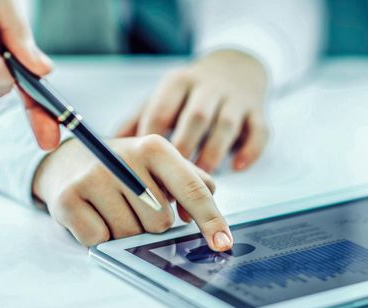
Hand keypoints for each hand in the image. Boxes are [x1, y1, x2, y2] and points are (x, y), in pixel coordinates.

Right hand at [32, 135, 233, 250]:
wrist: (67, 162)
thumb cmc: (125, 168)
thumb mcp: (161, 164)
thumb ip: (192, 183)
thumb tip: (194, 215)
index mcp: (155, 147)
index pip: (192, 190)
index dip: (211, 220)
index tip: (223, 243)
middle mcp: (124, 158)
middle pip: (160, 221)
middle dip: (152, 224)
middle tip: (135, 205)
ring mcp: (93, 178)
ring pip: (129, 234)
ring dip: (125, 231)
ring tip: (112, 207)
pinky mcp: (67, 199)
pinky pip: (99, 239)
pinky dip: (100, 236)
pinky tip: (94, 214)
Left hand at [117, 50, 268, 172]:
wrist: (238, 65)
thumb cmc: (192, 90)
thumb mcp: (164, 95)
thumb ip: (138, 118)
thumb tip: (108, 147)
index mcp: (178, 82)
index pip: (162, 110)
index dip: (152, 142)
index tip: (144, 170)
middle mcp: (208, 86)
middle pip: (196, 117)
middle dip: (183, 149)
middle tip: (171, 182)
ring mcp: (236, 98)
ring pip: (226, 125)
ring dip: (213, 154)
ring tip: (200, 181)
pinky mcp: (258, 111)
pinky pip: (259, 131)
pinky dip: (250, 150)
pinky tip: (237, 167)